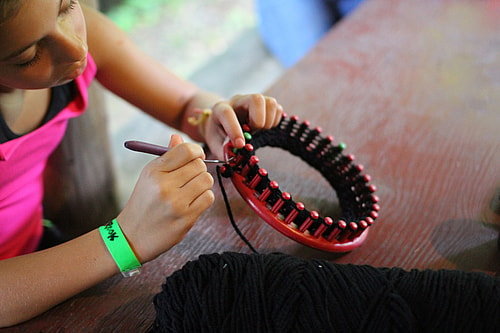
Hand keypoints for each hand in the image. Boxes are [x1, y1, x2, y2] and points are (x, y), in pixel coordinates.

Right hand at [116, 134, 213, 261]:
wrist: (132, 236)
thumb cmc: (143, 202)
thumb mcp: (149, 176)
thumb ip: (166, 157)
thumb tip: (178, 137)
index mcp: (154, 171)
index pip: (186, 150)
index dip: (196, 151)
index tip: (196, 157)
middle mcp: (164, 185)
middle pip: (199, 165)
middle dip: (198, 170)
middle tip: (190, 178)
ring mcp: (176, 203)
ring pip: (207, 180)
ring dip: (203, 184)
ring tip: (191, 190)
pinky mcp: (186, 219)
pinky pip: (208, 198)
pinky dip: (204, 198)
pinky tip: (193, 202)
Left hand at [203, 94, 282, 158]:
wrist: (222, 123)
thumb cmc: (219, 134)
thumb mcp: (216, 144)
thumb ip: (224, 151)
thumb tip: (236, 157)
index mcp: (221, 108)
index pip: (228, 113)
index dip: (234, 130)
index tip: (240, 145)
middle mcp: (239, 101)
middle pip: (256, 99)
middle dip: (258, 121)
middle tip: (253, 133)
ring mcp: (253, 100)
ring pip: (270, 103)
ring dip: (268, 122)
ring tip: (259, 132)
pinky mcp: (265, 105)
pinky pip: (278, 109)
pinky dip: (274, 122)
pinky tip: (264, 129)